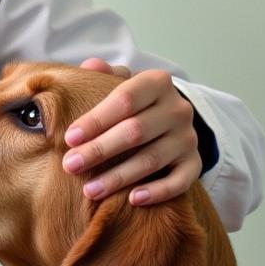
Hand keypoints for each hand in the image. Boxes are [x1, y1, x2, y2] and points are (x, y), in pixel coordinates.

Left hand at [62, 57, 200, 206]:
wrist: (169, 119)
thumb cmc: (133, 102)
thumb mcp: (120, 83)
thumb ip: (104, 75)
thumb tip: (90, 66)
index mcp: (157, 83)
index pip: (124, 100)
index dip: (95, 120)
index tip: (70, 138)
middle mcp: (177, 109)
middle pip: (135, 131)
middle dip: (99, 150)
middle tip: (70, 165)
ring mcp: (188, 138)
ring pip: (152, 159)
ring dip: (118, 177)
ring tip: (89, 190)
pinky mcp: (195, 163)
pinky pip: (180, 181)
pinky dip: (158, 192)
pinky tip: (133, 199)